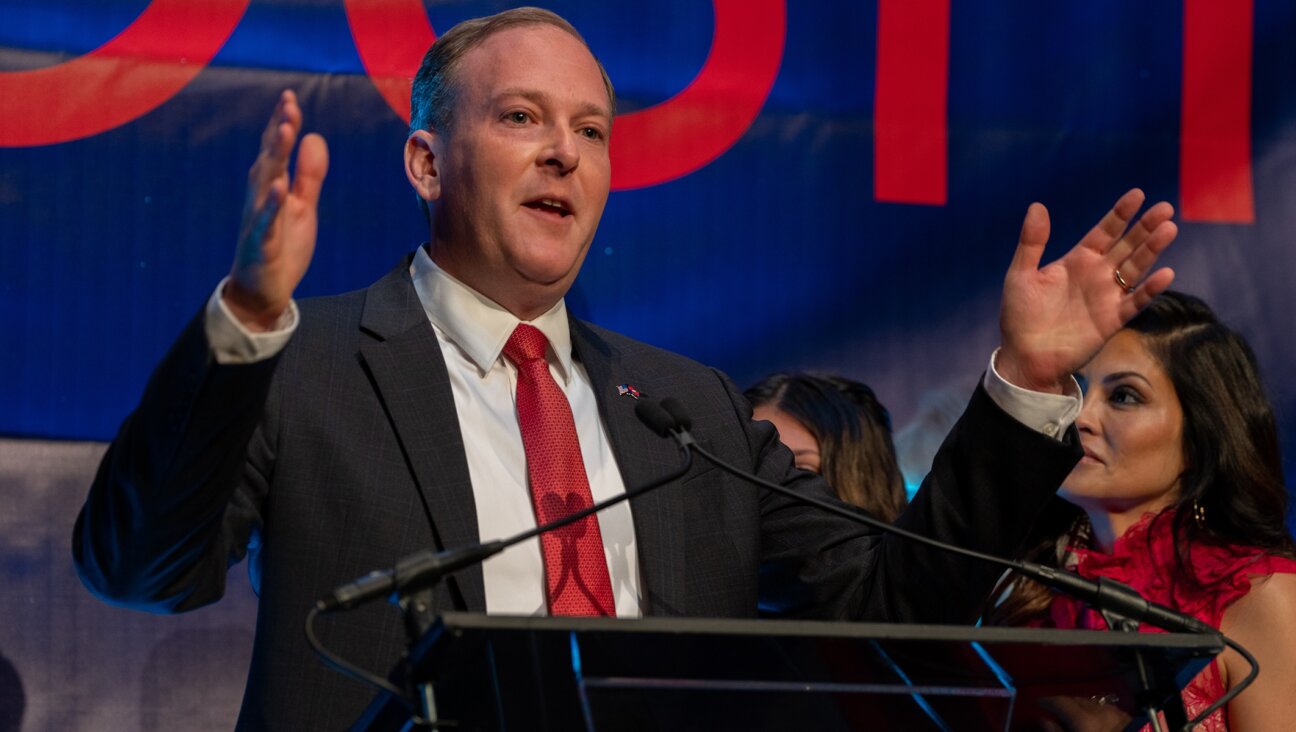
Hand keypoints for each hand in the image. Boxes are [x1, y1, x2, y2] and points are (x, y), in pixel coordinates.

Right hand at [225, 89, 328, 330]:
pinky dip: (270, 204)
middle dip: (278, 131)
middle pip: (269, 158)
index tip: (290, 97)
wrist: (262, 292)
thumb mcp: (303, 207)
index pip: (276, 150)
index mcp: (271, 187)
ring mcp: (258, 219)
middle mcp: (260, 198)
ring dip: (274, 156)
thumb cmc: (281, 246)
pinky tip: (279, 187)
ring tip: (285, 131)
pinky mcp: (261, 243)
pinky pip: (264, 221)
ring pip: (264, 182)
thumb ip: (309, 175)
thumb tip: (315, 137)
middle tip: (288, 104)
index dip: (283, 123)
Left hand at [998, 188, 1176, 392]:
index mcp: (1077, 260)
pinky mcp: (1113, 319)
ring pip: (1136, 267)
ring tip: (1168, 229)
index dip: (1120, 214)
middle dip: (1145, 227)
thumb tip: (1037, 205)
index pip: (1104, 231)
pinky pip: (1136, 301)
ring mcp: (1107, 296)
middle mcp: (1097, 275)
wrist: (1025, 356)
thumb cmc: (1020, 316)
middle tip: (1164, 208)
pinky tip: (1165, 273)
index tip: (1137, 194)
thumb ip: (1032, 242)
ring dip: (1152, 250)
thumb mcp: (1021, 275)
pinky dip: (1150, 289)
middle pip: (1127, 245)